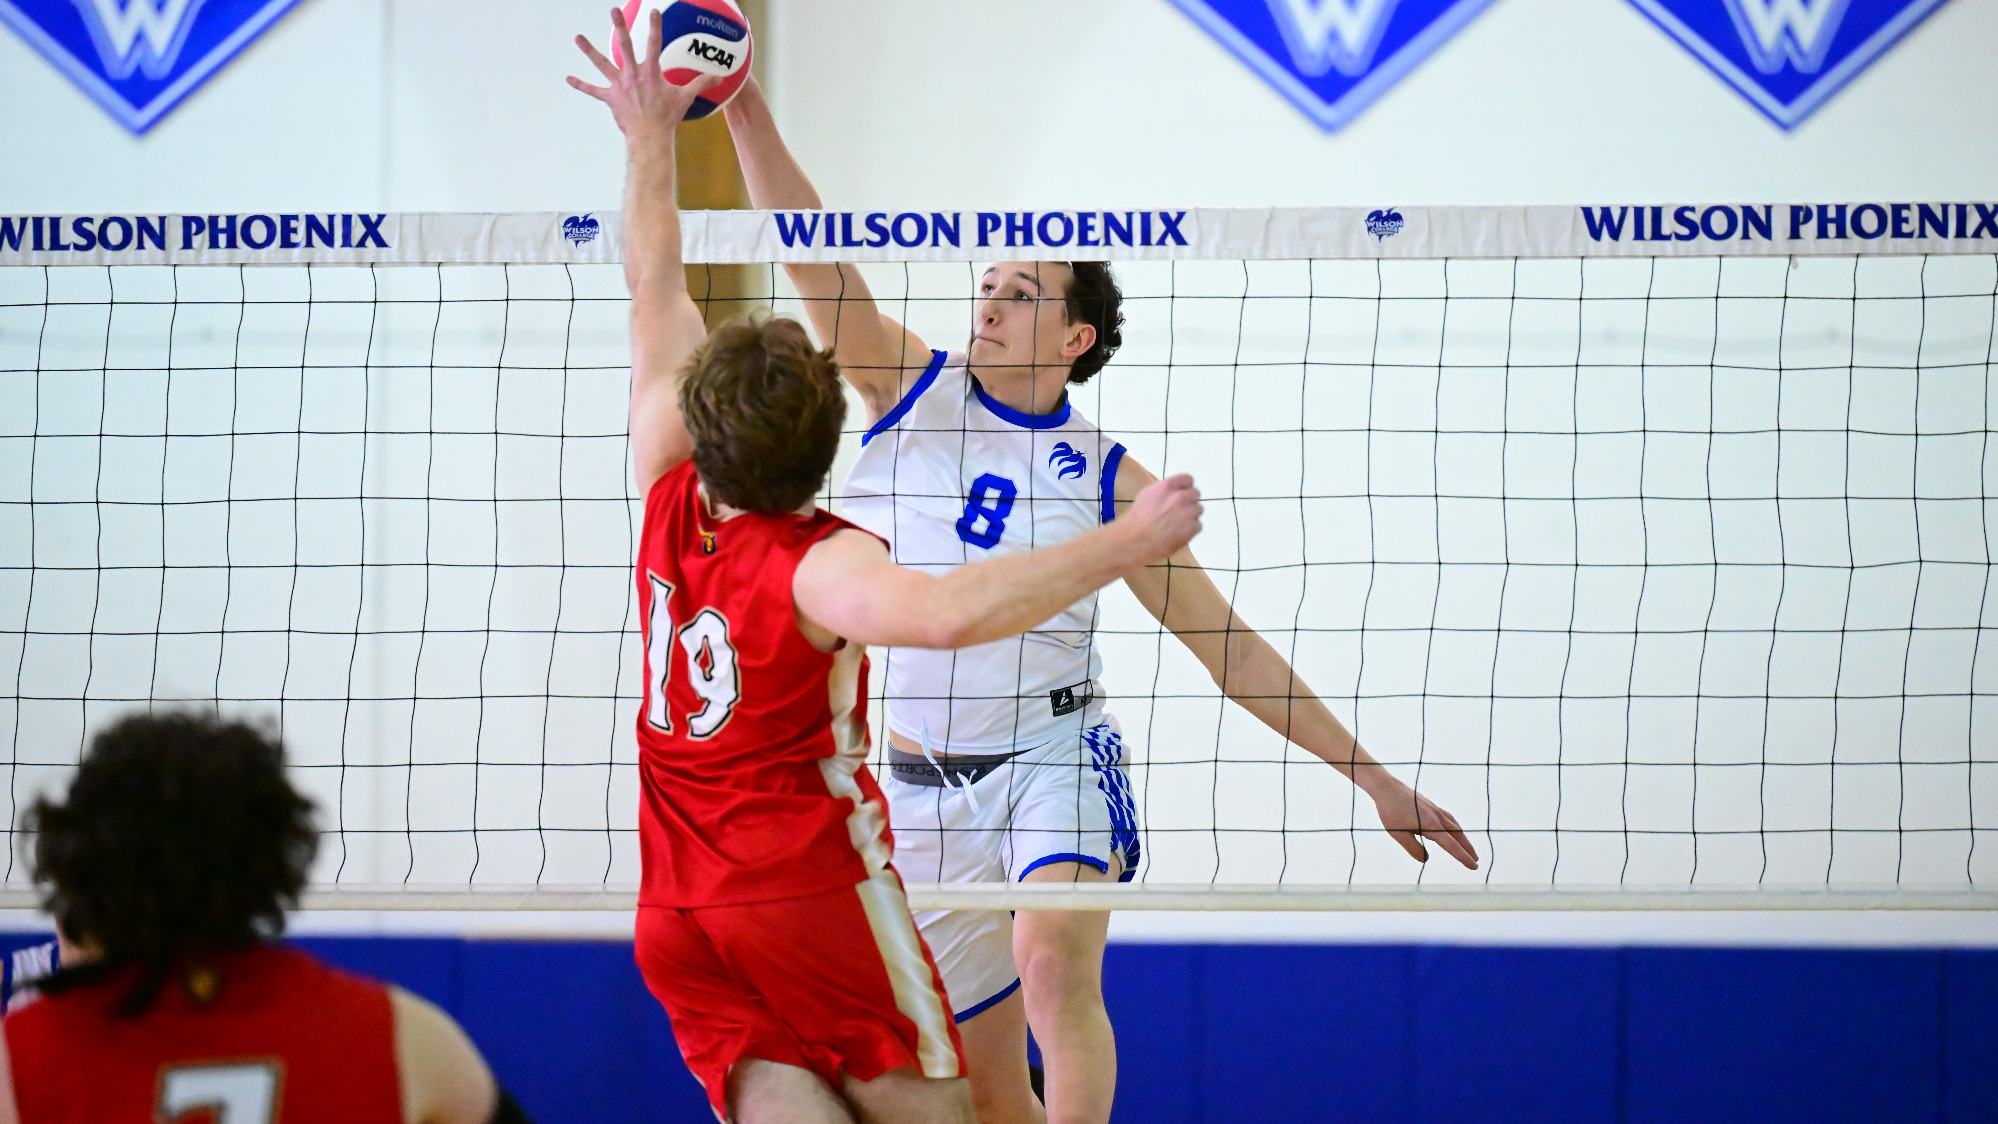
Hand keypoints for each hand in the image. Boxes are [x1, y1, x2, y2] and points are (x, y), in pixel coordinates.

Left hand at [568, 7, 722, 139]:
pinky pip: (593, 90)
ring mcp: (619, 86)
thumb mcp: (686, 98)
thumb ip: (701, 84)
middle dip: (620, 26)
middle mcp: (633, 74)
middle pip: (625, 45)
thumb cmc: (668, 117)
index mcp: (651, 72)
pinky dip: (581, 85)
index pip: (654, 44)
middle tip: (614, 11)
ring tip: (578, 38)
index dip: (655, 26)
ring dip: (589, 50)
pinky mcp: (610, 98)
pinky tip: (569, 78)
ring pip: (602, 63)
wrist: (650, 136)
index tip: (653, 11)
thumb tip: (720, 78)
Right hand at [1124, 474, 1201, 562]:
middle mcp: (1179, 497)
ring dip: (1191, 516)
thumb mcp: (1147, 495)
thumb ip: (1163, 490)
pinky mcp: (1191, 528)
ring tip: (1178, 524)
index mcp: (1167, 486)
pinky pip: (1198, 525)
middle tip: (1179, 511)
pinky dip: (1191, 530)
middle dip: (1189, 502)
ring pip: (1198, 510)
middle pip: (1195, 494)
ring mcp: (1187, 513)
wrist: (1135, 541)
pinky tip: (1179, 533)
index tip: (1182, 493)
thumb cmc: (1137, 519)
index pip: (1188, 479)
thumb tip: (1174, 490)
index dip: (1186, 487)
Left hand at [1370, 778, 1477, 868]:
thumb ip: (1414, 849)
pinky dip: (1454, 827)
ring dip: (1462, 838)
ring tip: (1467, 847)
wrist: (1386, 788)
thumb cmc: (1391, 811)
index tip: (1474, 866)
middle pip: (1458, 835)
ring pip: (1454, 826)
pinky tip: (1450, 829)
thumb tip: (1426, 859)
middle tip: (1476, 860)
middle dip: (1467, 849)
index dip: (1463, 858)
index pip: (1452, 846)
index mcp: (1431, 825)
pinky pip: (1448, 818)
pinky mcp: (1430, 805)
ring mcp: (1435, 809)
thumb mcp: (1399, 835)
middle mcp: (1437, 817)